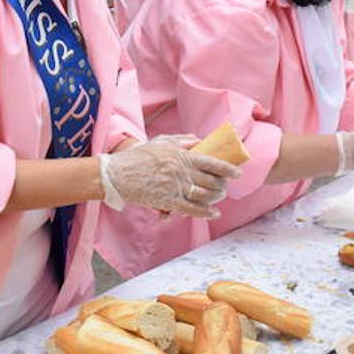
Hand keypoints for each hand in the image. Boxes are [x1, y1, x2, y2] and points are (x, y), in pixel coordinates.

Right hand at [99, 135, 240, 219]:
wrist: (117, 175)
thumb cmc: (137, 157)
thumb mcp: (159, 142)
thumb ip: (181, 140)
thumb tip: (199, 141)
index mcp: (180, 155)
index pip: (211, 162)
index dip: (227, 169)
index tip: (237, 173)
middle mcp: (181, 172)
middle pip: (210, 181)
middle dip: (222, 185)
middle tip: (225, 186)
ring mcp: (175, 188)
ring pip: (204, 196)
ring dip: (216, 198)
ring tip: (220, 197)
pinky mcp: (168, 202)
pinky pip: (192, 210)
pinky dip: (205, 212)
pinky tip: (214, 213)